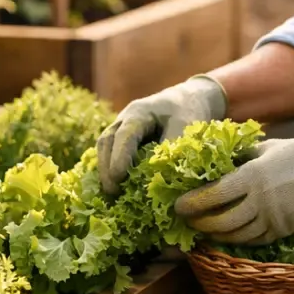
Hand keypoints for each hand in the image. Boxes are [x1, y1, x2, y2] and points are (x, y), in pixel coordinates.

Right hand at [97, 75, 226, 194]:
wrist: (189, 99)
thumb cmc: (188, 111)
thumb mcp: (185, 127)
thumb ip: (171, 149)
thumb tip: (158, 177)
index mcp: (139, 112)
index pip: (124, 135)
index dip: (120, 156)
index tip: (118, 178)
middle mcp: (125, 119)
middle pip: (106, 141)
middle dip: (106, 167)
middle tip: (111, 192)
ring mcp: (121, 127)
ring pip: (105, 147)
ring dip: (105, 170)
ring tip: (111, 193)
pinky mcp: (124, 139)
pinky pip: (110, 153)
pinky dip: (110, 169)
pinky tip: (115, 187)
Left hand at [175, 135, 293, 244]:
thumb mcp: (265, 147)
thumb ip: (239, 157)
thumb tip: (213, 162)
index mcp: (253, 176)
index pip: (214, 195)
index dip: (192, 203)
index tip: (178, 205)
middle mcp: (261, 201)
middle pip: (221, 221)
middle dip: (199, 223)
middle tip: (187, 220)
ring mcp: (273, 219)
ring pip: (236, 235)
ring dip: (215, 234)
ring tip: (203, 229)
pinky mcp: (283, 231)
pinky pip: (253, 241)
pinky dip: (236, 239)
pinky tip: (227, 234)